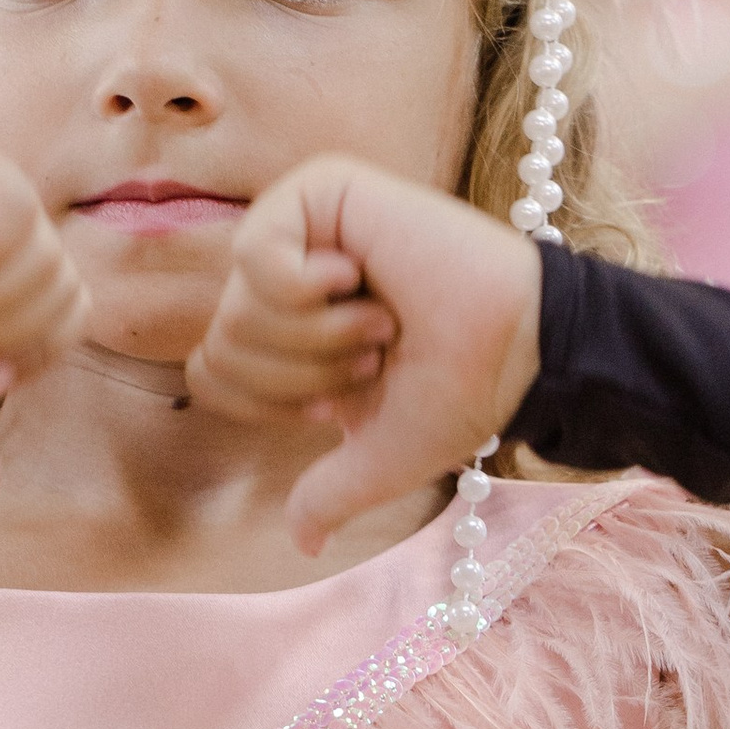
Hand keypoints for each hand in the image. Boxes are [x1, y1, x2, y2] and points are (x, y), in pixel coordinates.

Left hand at [186, 156, 542, 552]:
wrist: (518, 348)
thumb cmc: (462, 391)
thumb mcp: (383, 455)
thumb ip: (330, 493)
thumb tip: (301, 540)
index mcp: (293, 331)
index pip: (211, 372)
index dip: (274, 402)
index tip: (351, 393)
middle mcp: (290, 278)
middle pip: (221, 346)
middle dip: (305, 375)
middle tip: (378, 354)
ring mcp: (304, 229)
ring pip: (237, 308)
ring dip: (321, 337)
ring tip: (383, 320)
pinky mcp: (323, 187)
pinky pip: (257, 254)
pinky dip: (309, 289)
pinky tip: (358, 276)